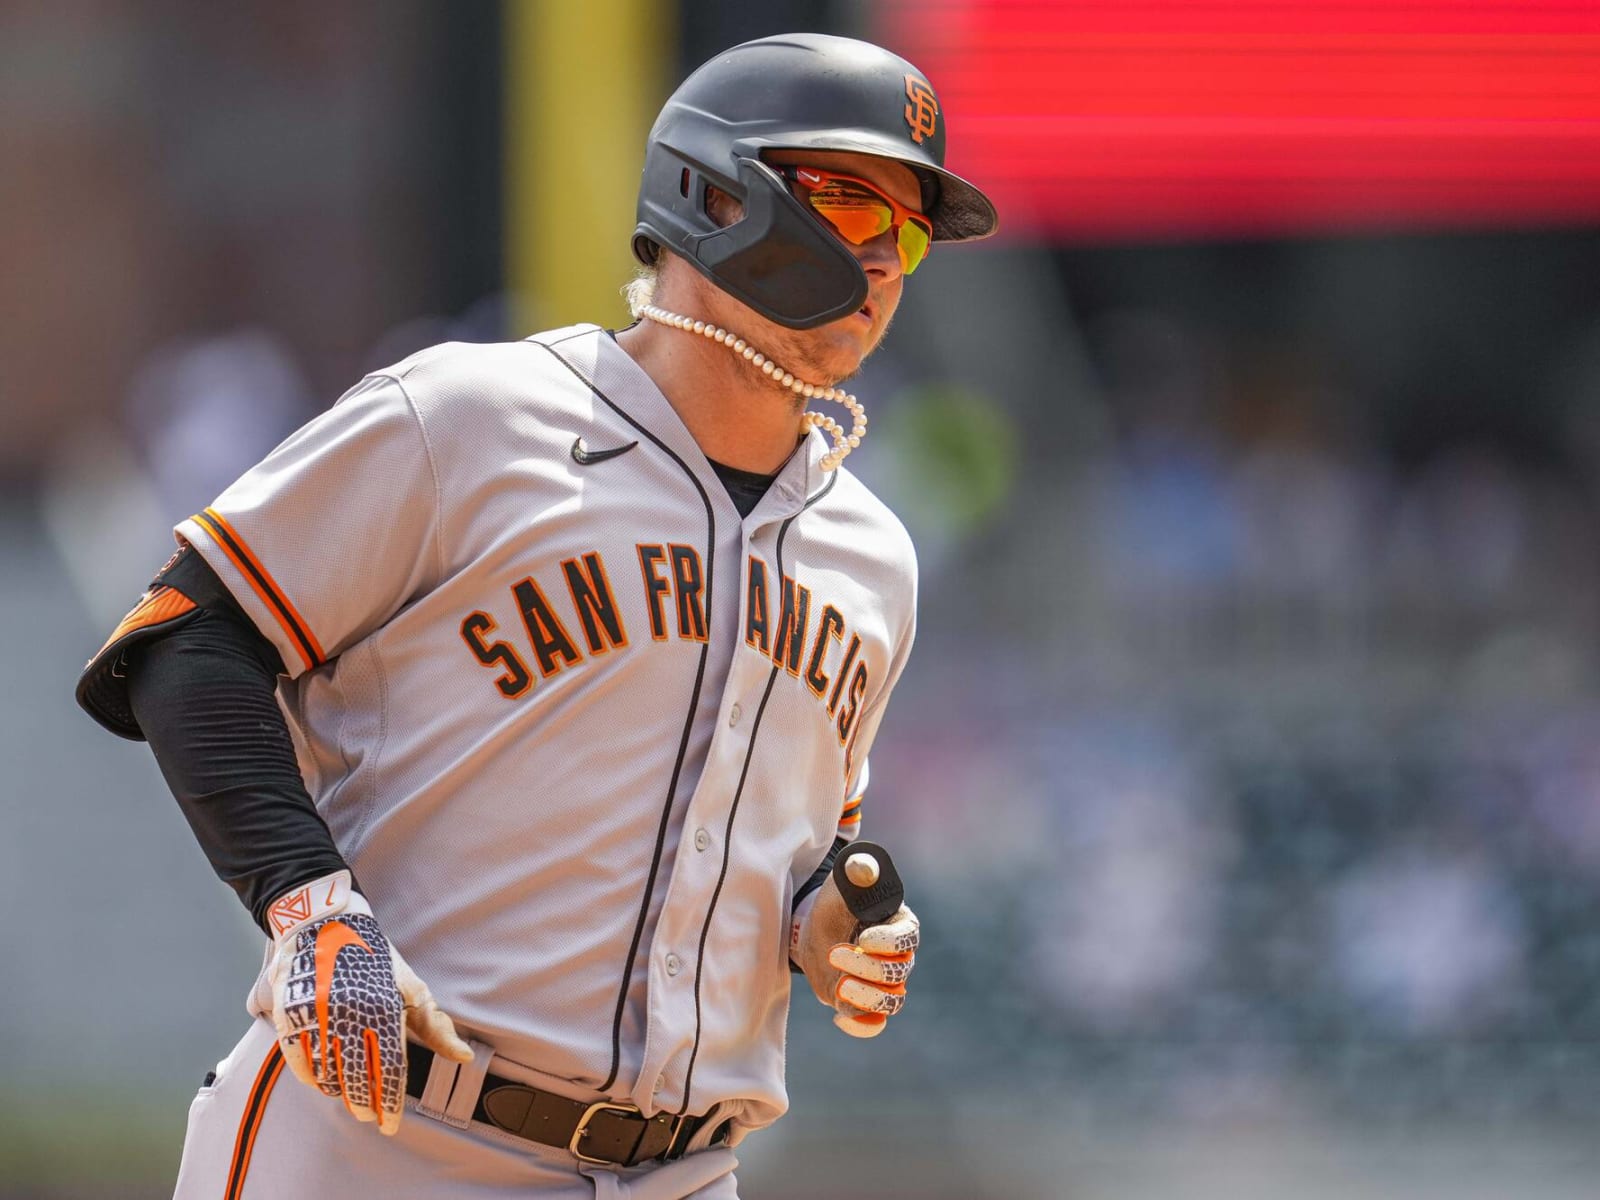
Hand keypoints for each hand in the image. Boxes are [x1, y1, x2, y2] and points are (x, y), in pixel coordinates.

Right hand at [265, 870, 472, 1133]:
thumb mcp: (410, 986)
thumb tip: (462, 1056)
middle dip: (365, 1104)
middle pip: (357, 1077)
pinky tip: (322, 1085)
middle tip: (369, 1117)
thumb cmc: (373, 957)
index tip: (390, 1125)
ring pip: (327, 1073)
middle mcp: (351, 1013)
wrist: (322, 922)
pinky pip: (298, 1060)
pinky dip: (311, 1078)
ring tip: (349, 1101)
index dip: (389, 1103)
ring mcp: (317, 1014)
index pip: (389, 1069)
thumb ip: (435, 1026)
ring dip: (338, 1094)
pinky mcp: (289, 1013)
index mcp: (385, 1006)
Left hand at [791, 869, 919, 1037]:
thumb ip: (857, 871)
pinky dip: (861, 1025)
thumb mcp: (845, 881)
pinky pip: (872, 1022)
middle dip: (866, 967)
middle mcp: (897, 958)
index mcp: (900, 925)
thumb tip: (863, 868)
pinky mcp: (862, 1001)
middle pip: (898, 972)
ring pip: (891, 1001)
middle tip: (834, 952)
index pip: (908, 938)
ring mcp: (881, 983)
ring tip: (839, 988)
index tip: (863, 937)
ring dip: (867, 998)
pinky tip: (839, 1018)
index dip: (889, 942)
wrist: (817, 925)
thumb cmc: (838, 899)